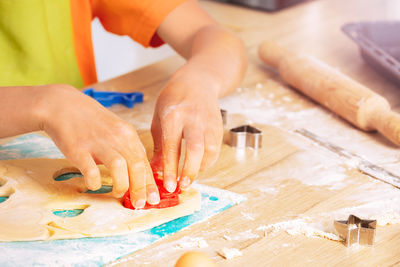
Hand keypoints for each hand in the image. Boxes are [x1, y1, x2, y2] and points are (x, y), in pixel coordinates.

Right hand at [37, 85, 158, 207]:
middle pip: (136, 165)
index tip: (154, 198)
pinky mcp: (79, 149)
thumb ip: (128, 148)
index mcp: (128, 134)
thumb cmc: (91, 121)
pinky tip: (94, 185)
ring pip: (119, 167)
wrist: (62, 105)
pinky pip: (91, 170)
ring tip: (118, 193)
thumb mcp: (116, 129)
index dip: (150, 182)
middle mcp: (117, 137)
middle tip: (141, 204)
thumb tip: (140, 171)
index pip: (144, 161)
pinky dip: (95, 181)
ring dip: (121, 185)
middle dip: (141, 188)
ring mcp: (98, 143)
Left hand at [151, 66, 223, 191]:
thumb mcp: (160, 117)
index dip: (170, 168)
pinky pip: (215, 149)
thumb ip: (159, 144)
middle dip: (189, 171)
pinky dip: (207, 161)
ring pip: (209, 151)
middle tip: (182, 186)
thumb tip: (156, 170)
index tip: (168, 185)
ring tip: (189, 178)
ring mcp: (208, 122)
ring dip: (200, 168)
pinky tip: (198, 167)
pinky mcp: (218, 127)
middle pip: (195, 149)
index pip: (172, 146)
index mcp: (174, 115)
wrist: (198, 81)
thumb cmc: (174, 99)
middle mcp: (193, 118)